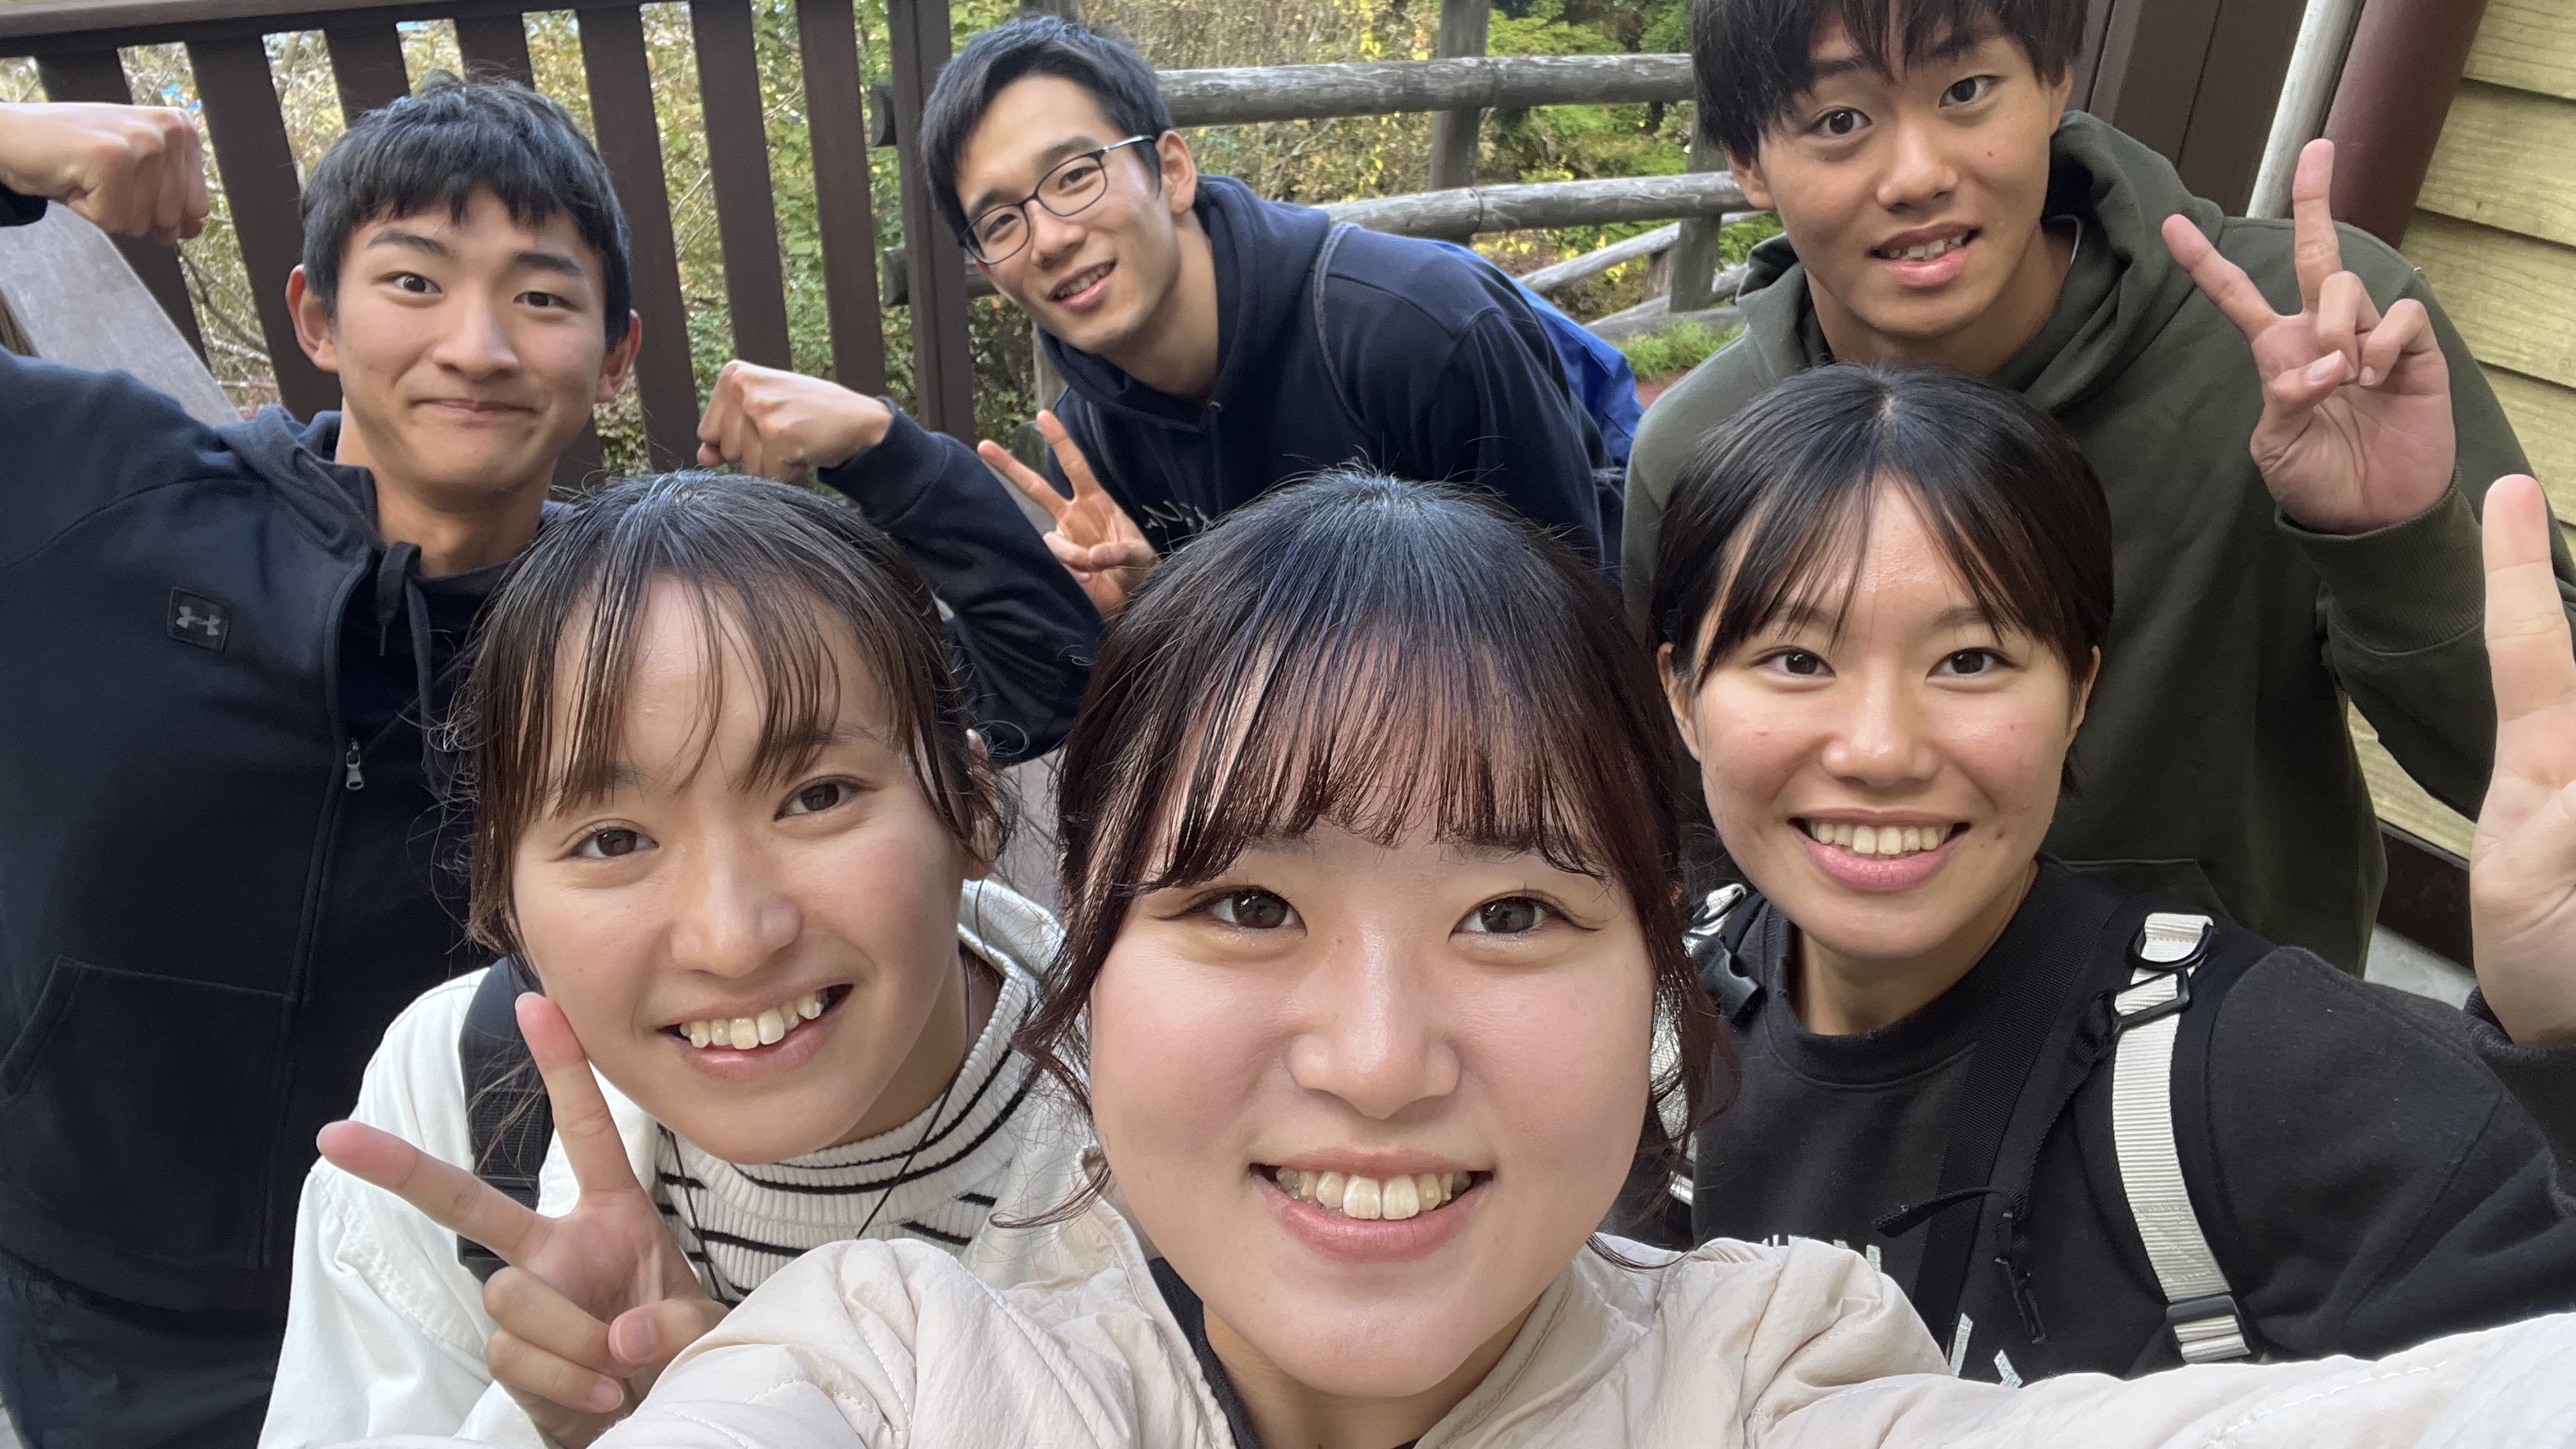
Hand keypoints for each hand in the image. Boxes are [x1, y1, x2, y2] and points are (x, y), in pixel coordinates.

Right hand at [0, 102, 206, 242]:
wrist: (12, 137)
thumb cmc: (71, 152)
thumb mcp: (134, 173)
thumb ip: (171, 198)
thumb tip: (194, 228)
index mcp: (180, 129)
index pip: (197, 206)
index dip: (158, 211)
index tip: (128, 184)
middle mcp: (167, 130)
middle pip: (170, 217)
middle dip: (130, 210)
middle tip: (102, 178)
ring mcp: (141, 142)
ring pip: (140, 221)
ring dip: (106, 208)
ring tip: (87, 175)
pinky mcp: (112, 159)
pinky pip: (113, 220)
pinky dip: (88, 209)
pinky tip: (75, 178)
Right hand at [317, 993, 725, 1445]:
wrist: (657, 1411)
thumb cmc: (679, 1351)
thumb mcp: (699, 1326)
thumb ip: (669, 1323)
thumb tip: (618, 1335)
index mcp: (612, 1215)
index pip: (586, 1130)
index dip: (562, 1067)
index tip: (535, 1001)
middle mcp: (557, 1248)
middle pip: (469, 1202)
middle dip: (402, 1168)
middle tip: (334, 1136)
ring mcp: (528, 1299)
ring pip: (509, 1294)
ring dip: (570, 1337)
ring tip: (617, 1368)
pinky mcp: (509, 1353)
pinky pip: (513, 1352)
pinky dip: (564, 1379)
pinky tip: (600, 1396)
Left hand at [695, 359, 892, 481]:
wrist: (860, 420)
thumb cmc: (813, 413)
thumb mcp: (765, 411)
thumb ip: (729, 432)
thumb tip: (703, 457)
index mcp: (734, 375)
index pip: (708, 431)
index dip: (739, 439)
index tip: (768, 425)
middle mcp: (743, 387)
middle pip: (726, 449)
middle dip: (755, 453)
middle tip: (786, 432)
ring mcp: (760, 410)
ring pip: (746, 465)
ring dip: (773, 464)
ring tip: (796, 440)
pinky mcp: (778, 435)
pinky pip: (769, 475)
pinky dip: (788, 472)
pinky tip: (805, 450)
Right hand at [976, 410, 1156, 616]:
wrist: (1133, 597)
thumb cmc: (1139, 567)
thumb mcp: (1139, 555)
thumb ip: (1121, 552)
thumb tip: (1093, 555)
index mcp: (1094, 501)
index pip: (1074, 465)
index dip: (1060, 442)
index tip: (1043, 416)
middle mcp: (1072, 516)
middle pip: (1035, 487)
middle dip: (1010, 467)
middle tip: (984, 446)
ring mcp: (1062, 539)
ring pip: (1051, 541)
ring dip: (1073, 555)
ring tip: (1095, 571)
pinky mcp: (1056, 564)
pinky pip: (1054, 564)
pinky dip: (1072, 573)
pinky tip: (1087, 581)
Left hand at [2162, 139, 2453, 534]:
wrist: (2371, 514)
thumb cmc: (2316, 480)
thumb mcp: (2275, 447)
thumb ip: (2283, 400)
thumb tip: (2321, 365)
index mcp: (2278, 350)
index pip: (2236, 296)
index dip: (2204, 262)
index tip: (2170, 224)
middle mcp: (2323, 331)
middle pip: (2316, 253)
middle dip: (2314, 199)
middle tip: (2317, 150)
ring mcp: (2370, 336)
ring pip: (2347, 285)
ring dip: (2339, 324)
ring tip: (2344, 378)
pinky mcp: (2413, 350)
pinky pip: (2399, 315)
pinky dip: (2381, 342)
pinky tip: (2374, 377)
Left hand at [2471, 474, 2575, 1045]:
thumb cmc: (2545, 954)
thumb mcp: (2532, 885)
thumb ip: (2564, 815)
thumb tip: (2572, 768)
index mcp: (2550, 760)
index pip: (2534, 647)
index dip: (2517, 572)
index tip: (2507, 493)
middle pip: (2562, 673)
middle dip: (2551, 729)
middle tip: (2550, 837)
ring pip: (2566, 714)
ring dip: (2562, 815)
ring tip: (2564, 889)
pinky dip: (2569, 829)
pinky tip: (2570, 891)